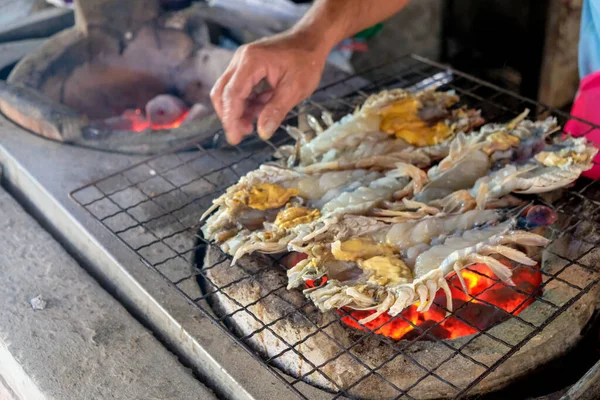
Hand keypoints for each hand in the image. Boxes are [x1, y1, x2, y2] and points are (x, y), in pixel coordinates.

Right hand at [210, 31, 328, 144]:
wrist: (311, 40)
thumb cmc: (306, 61)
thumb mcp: (295, 89)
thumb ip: (276, 111)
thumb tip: (263, 132)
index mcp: (251, 62)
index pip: (232, 94)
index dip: (231, 119)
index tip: (235, 138)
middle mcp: (241, 60)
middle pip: (222, 92)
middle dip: (230, 116)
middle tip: (242, 135)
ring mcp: (242, 62)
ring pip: (228, 91)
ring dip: (238, 111)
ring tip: (252, 126)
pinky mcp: (246, 67)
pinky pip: (238, 88)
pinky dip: (245, 103)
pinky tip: (259, 112)